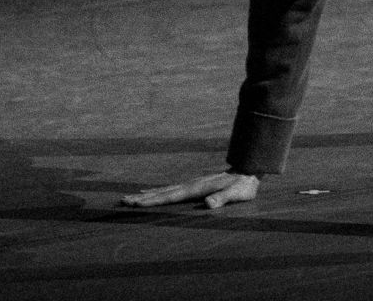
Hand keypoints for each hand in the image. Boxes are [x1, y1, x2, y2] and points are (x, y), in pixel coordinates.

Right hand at [119, 171, 260, 209]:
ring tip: (132, 197)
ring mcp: (192, 183)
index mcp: (196, 188)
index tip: (134, 202)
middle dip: (142, 198)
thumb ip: (223, 198)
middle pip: (162, 192)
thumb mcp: (237, 193)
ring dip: (148, 195)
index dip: (152, 200)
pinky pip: (171, 189)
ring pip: (165, 190)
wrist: (250, 168)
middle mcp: (191, 184)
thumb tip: (209, 204)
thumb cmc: (244, 185)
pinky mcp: (195, 185)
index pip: (170, 196)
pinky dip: (158, 191)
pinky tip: (152, 192)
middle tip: (122, 200)